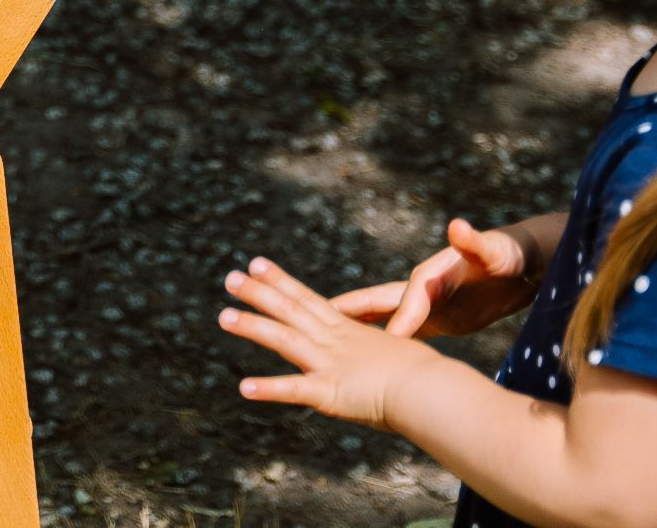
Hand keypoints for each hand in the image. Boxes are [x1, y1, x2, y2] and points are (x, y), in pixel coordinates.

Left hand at [222, 256, 433, 429]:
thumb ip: (378, 357)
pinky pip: (294, 390)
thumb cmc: (424, 376)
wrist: (433, 388)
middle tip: (228, 277)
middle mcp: (333, 341)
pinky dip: (268, 389)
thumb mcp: (395, 357)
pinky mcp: (330, 392)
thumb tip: (381, 359)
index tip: (255, 263)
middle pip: (289, 309)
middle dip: (257, 292)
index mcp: (347, 331)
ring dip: (251, 326)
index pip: (307, 298)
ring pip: (283, 339)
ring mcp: (329, 364)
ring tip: (223, 317)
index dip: (280, 280)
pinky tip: (243, 388)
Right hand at [333, 217, 540, 338]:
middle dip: (349, 316)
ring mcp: (427, 304)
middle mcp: (422, 288)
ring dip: (359, 330)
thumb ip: (475, 242)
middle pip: (379, 303)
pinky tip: (370, 361)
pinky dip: (387, 345)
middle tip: (313, 329)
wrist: (523, 262)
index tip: (389, 341)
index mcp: (431, 274)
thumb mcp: (495, 250)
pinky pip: (406, 333)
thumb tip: (458, 226)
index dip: (398, 319)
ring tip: (325, 346)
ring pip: (385, 319)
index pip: (409, 298)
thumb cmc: (509, 254)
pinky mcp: (438, 318)